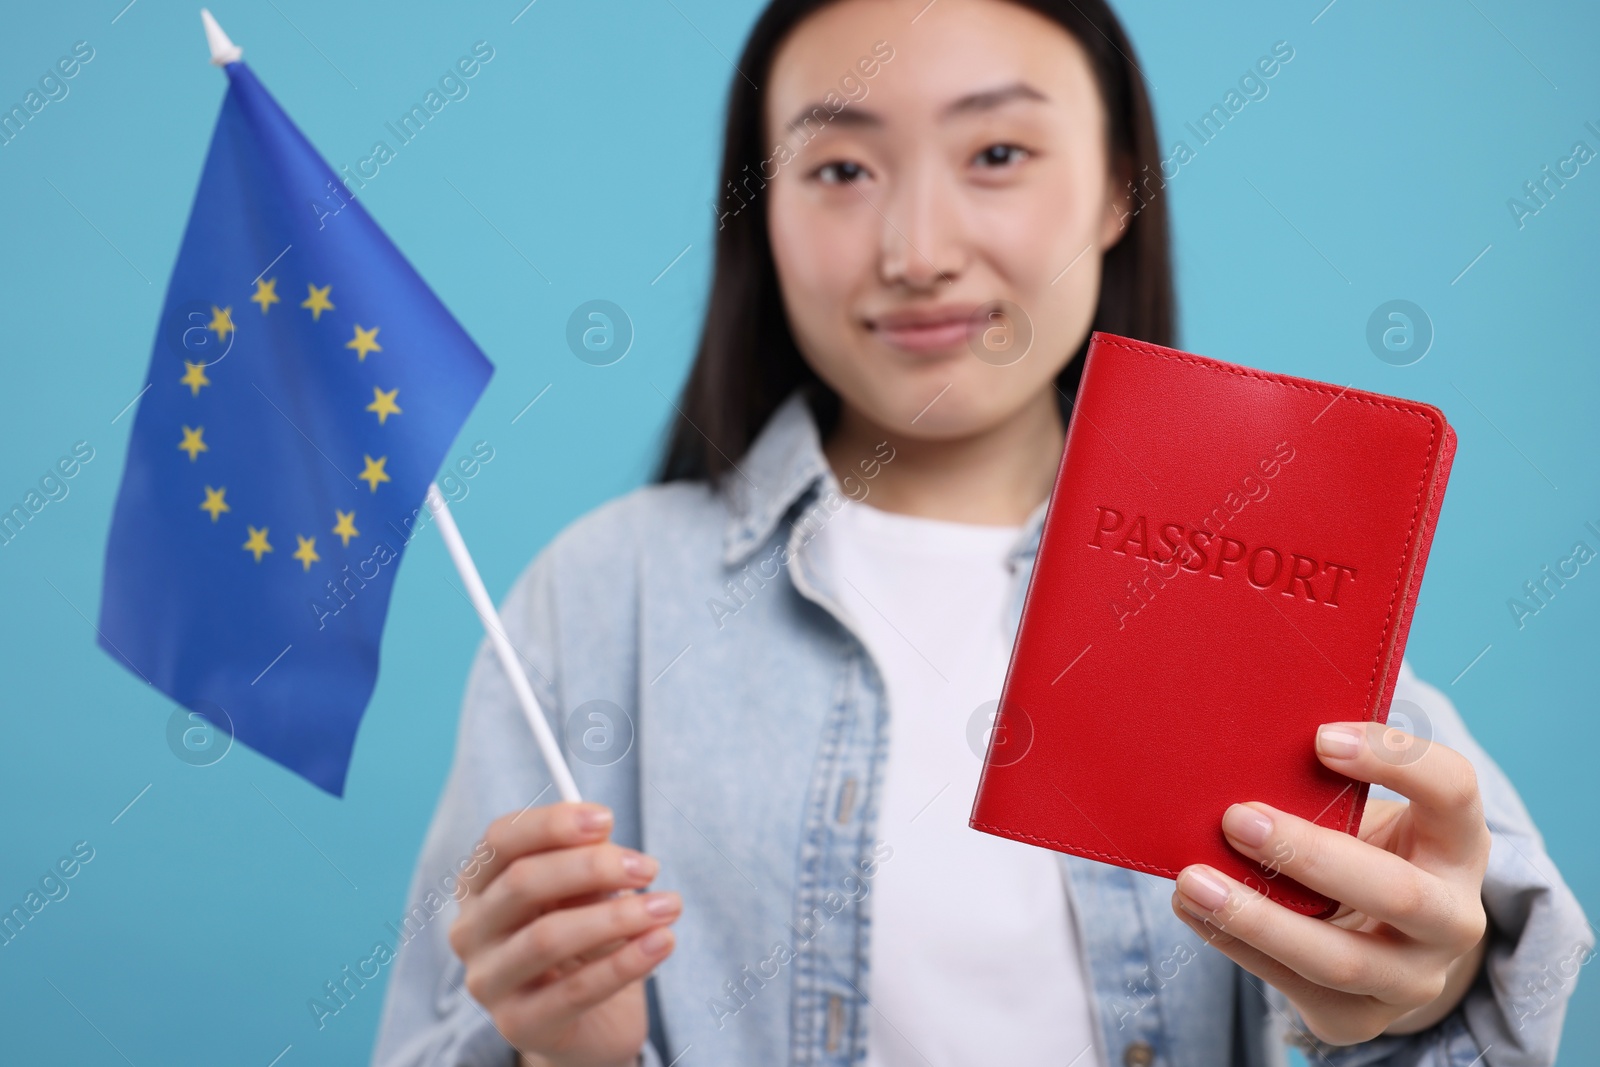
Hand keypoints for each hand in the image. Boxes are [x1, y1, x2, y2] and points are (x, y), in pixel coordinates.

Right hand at [448, 801, 679, 1066]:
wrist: (589, 1021)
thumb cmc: (585, 941)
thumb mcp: (584, 893)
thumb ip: (586, 862)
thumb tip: (602, 835)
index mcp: (479, 886)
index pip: (500, 840)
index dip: (552, 824)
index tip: (607, 818)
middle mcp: (471, 931)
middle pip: (523, 882)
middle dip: (594, 867)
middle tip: (648, 867)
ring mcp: (488, 981)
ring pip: (548, 937)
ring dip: (618, 915)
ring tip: (668, 906)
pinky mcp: (519, 1024)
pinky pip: (577, 990)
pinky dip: (626, 962)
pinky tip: (662, 942)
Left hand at [1170, 720, 1491, 1046]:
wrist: (1385, 941)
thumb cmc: (1362, 850)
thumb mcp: (1364, 817)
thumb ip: (1324, 791)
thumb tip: (1231, 757)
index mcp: (1460, 844)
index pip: (1455, 789)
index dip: (1394, 759)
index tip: (1319, 738)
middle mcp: (1455, 918)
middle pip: (1398, 893)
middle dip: (1309, 855)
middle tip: (1237, 819)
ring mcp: (1415, 978)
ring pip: (1338, 959)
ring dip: (1257, 918)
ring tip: (1193, 881)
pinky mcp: (1361, 1018)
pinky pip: (1293, 986)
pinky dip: (1236, 945)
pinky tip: (1193, 910)